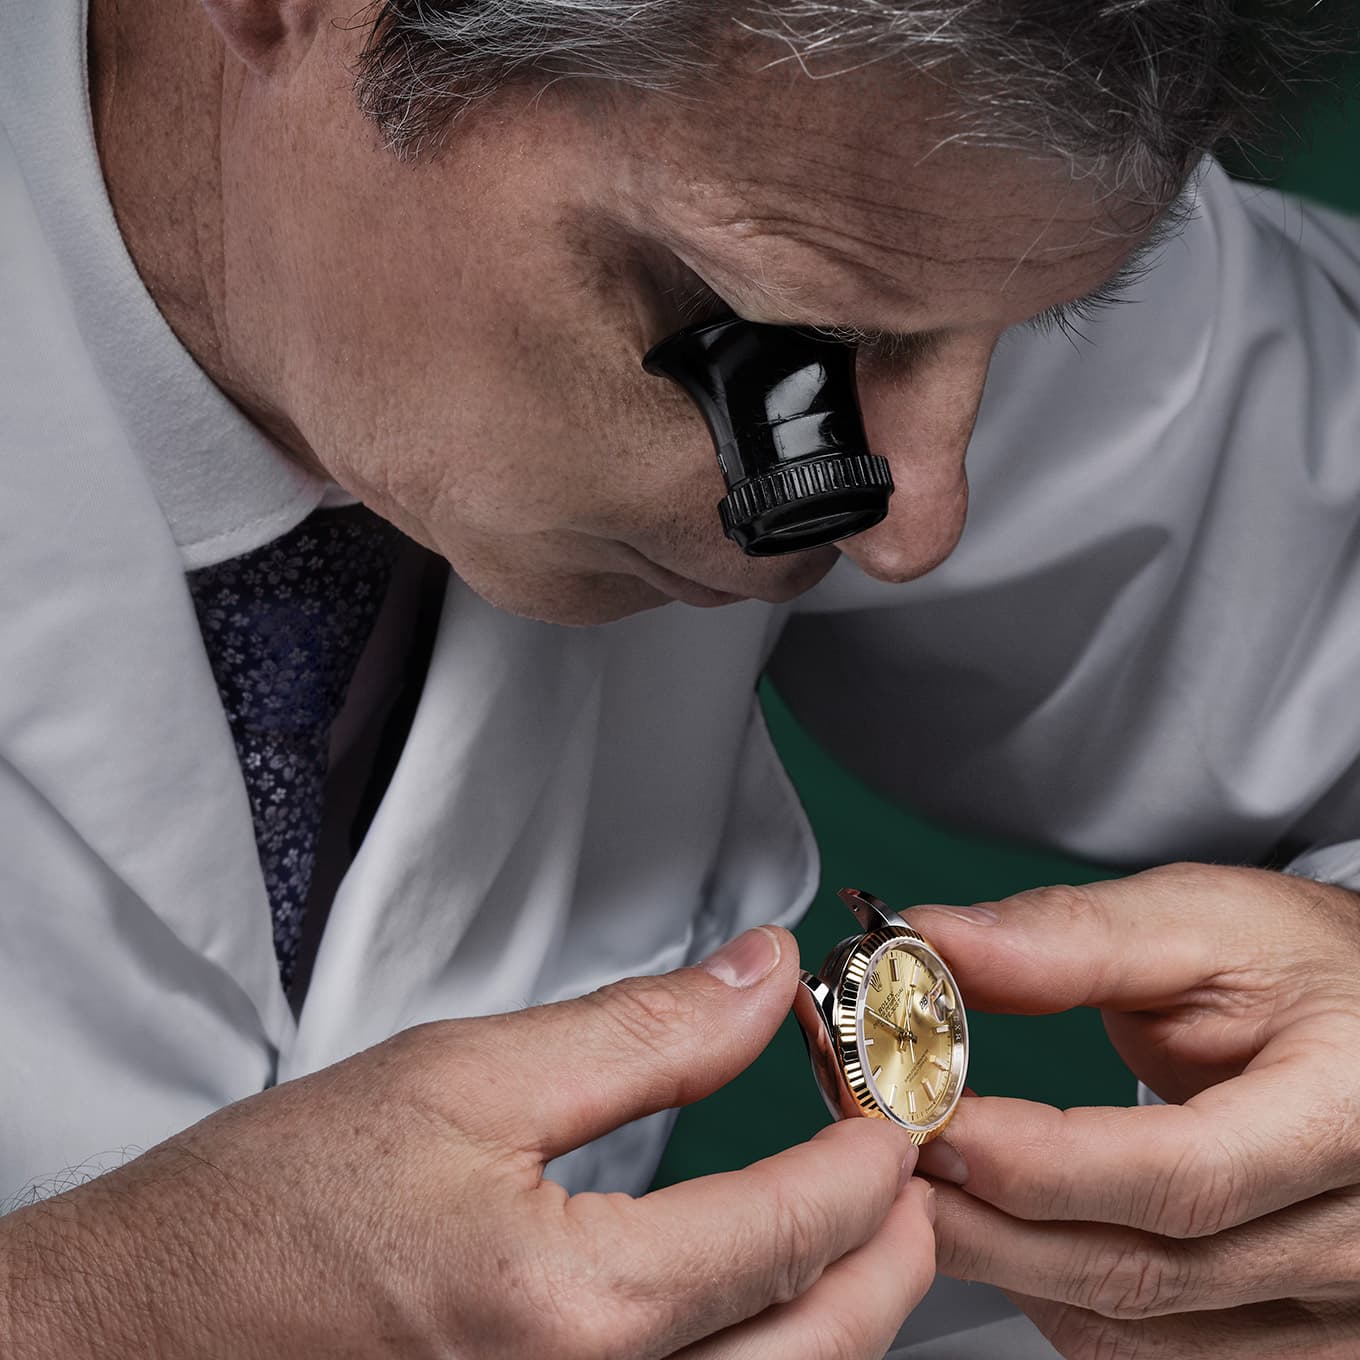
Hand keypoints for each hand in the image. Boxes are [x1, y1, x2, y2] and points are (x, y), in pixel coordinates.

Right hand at [0, 926, 934, 1359]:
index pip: (796, 1224)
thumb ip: (639, 1031)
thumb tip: (757, 979)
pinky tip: (763, 1303)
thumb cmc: (274, 1212)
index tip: (890, 1100)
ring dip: (847, 1312)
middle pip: (827, 1343)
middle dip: (893, 1245)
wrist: (148, 1331)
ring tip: (849, 1221)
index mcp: (577, 1307)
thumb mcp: (463, 1077)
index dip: (869, 1151)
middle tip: (899, 1162)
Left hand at [906, 863, 1359, 1358]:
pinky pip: (1165, 1354)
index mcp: (1348, 1113)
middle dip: (990, 1222)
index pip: (1179, 1175)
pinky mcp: (1307, 1336)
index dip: (1037, 1162)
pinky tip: (1007, 1238)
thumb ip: (1068, 938)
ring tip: (924, 1193)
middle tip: (888, 1163)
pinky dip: (1063, 1301)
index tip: (928, 1121)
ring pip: (1143, 1330)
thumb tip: (935, 942)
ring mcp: (1340, 1304)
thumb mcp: (1201, 919)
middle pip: (1147, 1271)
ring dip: (1010, 1268)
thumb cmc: (1304, 966)